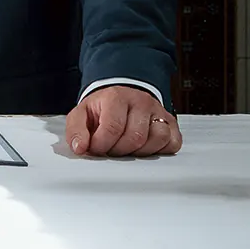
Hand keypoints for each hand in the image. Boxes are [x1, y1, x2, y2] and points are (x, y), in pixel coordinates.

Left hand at [64, 86, 181, 157]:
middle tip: (111, 149)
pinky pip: (173, 142)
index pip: (113, 127)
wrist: (119, 96)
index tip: (96, 148)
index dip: (102, 144)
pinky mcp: (170, 122)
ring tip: (127, 149)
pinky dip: (161, 150)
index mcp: (116, 97)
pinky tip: (145, 148)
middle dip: (119, 150)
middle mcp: (140, 101)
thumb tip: (79, 148)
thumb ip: (76, 130)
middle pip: (135, 136)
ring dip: (140, 152)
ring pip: (158, 138)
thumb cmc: (102, 109)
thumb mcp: (81, 114)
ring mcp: (157, 111)